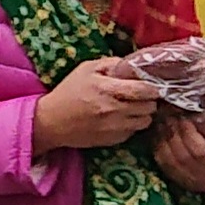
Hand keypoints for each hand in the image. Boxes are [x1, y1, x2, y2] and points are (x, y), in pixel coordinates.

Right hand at [33, 57, 162, 152]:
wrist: (51, 122)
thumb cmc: (69, 92)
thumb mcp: (86, 69)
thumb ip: (112, 63)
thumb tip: (134, 65)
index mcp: (107, 89)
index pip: (145, 90)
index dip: (153, 87)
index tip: (151, 85)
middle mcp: (114, 110)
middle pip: (150, 106)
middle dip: (149, 100)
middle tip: (141, 96)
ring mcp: (114, 127)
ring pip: (146, 121)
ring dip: (143, 114)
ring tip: (132, 108)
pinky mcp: (113, 140)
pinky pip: (134, 132)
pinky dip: (132, 125)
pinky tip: (121, 119)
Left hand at [151, 112, 204, 192]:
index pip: (201, 151)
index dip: (188, 134)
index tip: (182, 117)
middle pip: (183, 156)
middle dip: (172, 133)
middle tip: (167, 115)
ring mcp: (194, 182)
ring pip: (170, 162)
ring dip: (162, 140)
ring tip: (162, 122)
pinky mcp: (181, 182)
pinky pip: (163, 167)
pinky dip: (158, 149)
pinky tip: (158, 134)